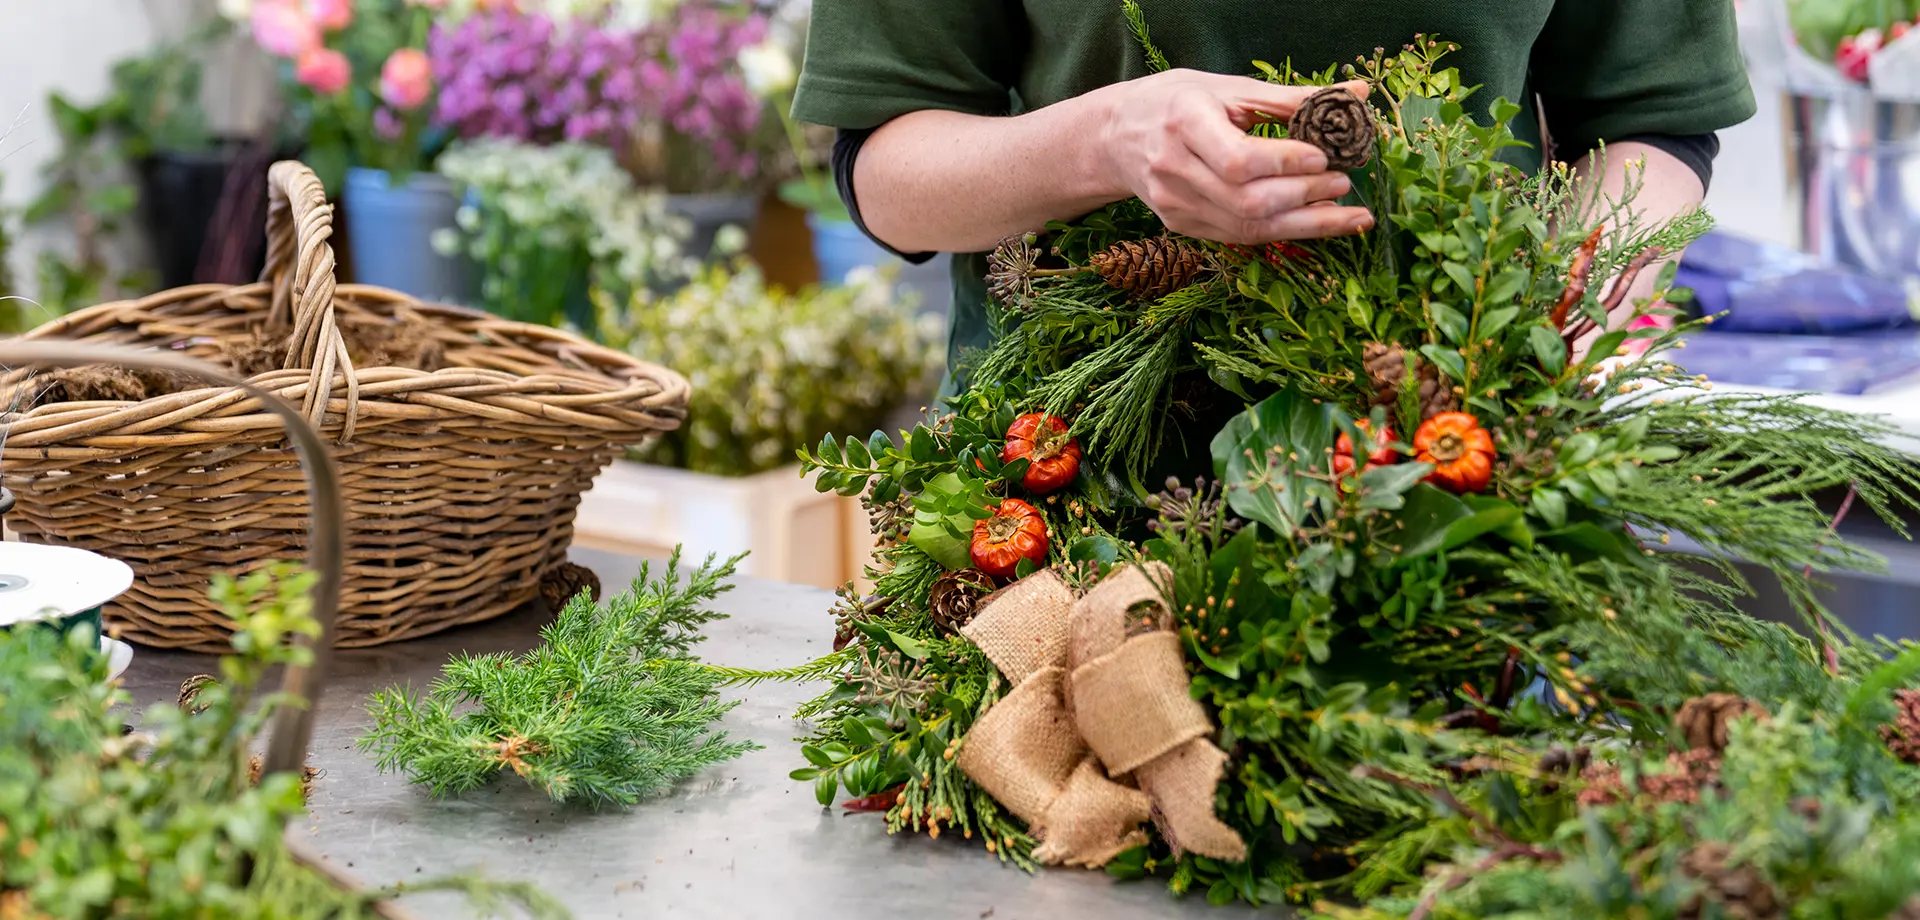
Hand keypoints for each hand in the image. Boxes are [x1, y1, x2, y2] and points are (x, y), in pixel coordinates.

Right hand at [1094, 70, 1375, 243]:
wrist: (1115, 137)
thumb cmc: (1176, 103)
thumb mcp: (1228, 89)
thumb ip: (1290, 98)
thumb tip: (1354, 96)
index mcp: (1184, 123)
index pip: (1239, 160)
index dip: (1286, 163)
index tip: (1325, 157)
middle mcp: (1174, 170)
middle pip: (1247, 201)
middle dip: (1304, 196)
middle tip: (1343, 183)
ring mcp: (1175, 204)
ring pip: (1248, 227)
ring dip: (1305, 224)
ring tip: (1348, 214)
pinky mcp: (1181, 226)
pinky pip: (1239, 235)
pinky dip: (1283, 230)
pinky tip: (1316, 222)